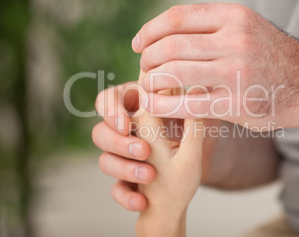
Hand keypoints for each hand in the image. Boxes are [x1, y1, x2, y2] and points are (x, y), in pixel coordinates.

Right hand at [92, 81, 214, 211]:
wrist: (176, 208)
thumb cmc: (186, 170)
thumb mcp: (192, 149)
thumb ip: (191, 123)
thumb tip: (196, 89)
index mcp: (141, 116)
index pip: (111, 99)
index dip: (112, 108)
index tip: (127, 124)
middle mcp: (126, 136)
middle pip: (101, 130)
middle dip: (119, 142)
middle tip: (143, 151)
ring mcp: (120, 160)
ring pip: (103, 158)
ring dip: (124, 168)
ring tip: (149, 175)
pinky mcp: (119, 182)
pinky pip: (114, 188)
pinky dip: (126, 196)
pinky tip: (141, 202)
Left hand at [133, 3, 298, 129]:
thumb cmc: (270, 57)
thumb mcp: (246, 28)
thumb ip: (211, 29)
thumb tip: (163, 36)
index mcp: (235, 17)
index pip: (177, 17)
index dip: (149, 30)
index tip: (138, 44)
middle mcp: (236, 41)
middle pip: (170, 45)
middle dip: (147, 59)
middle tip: (144, 68)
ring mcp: (236, 73)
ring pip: (172, 73)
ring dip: (150, 81)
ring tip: (148, 85)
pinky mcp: (236, 105)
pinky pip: (185, 104)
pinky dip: (161, 105)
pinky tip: (154, 105)